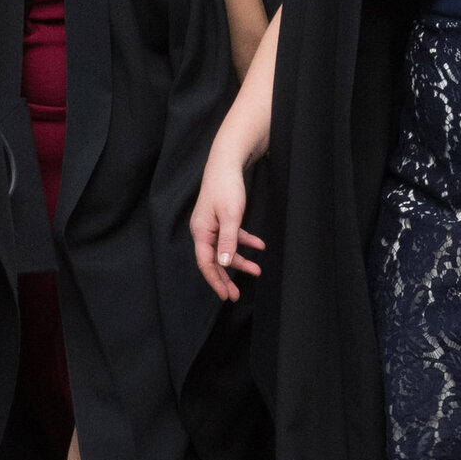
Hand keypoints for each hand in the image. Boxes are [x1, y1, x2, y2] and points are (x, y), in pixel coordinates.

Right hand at [191, 147, 266, 304]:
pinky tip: (260, 246)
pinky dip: (245, 242)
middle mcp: (203, 231)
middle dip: (226, 277)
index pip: (205, 262)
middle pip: (214, 260)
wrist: (226, 163)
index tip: (226, 295)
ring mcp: (212, 226)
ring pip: (225, 250)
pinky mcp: (222, 220)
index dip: (215, 280)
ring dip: (240, 260)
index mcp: (201, 232)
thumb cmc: (226, 188)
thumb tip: (224, 264)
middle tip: (236, 295)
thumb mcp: (230, 216)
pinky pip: (232, 237)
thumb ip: (228, 241)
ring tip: (257, 271)